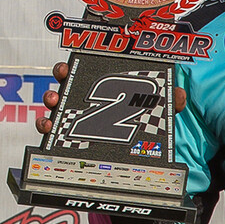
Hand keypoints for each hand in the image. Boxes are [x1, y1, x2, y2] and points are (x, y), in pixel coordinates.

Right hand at [36, 61, 186, 137]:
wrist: (133, 160)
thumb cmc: (140, 128)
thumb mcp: (155, 114)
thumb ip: (168, 104)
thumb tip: (180, 95)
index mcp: (103, 89)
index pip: (86, 71)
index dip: (77, 64)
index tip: (71, 63)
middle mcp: (83, 101)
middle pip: (66, 83)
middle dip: (61, 75)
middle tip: (62, 76)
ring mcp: (73, 118)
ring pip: (55, 104)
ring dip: (49, 99)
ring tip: (52, 101)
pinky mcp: (66, 138)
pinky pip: (51, 130)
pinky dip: (44, 125)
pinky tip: (47, 126)